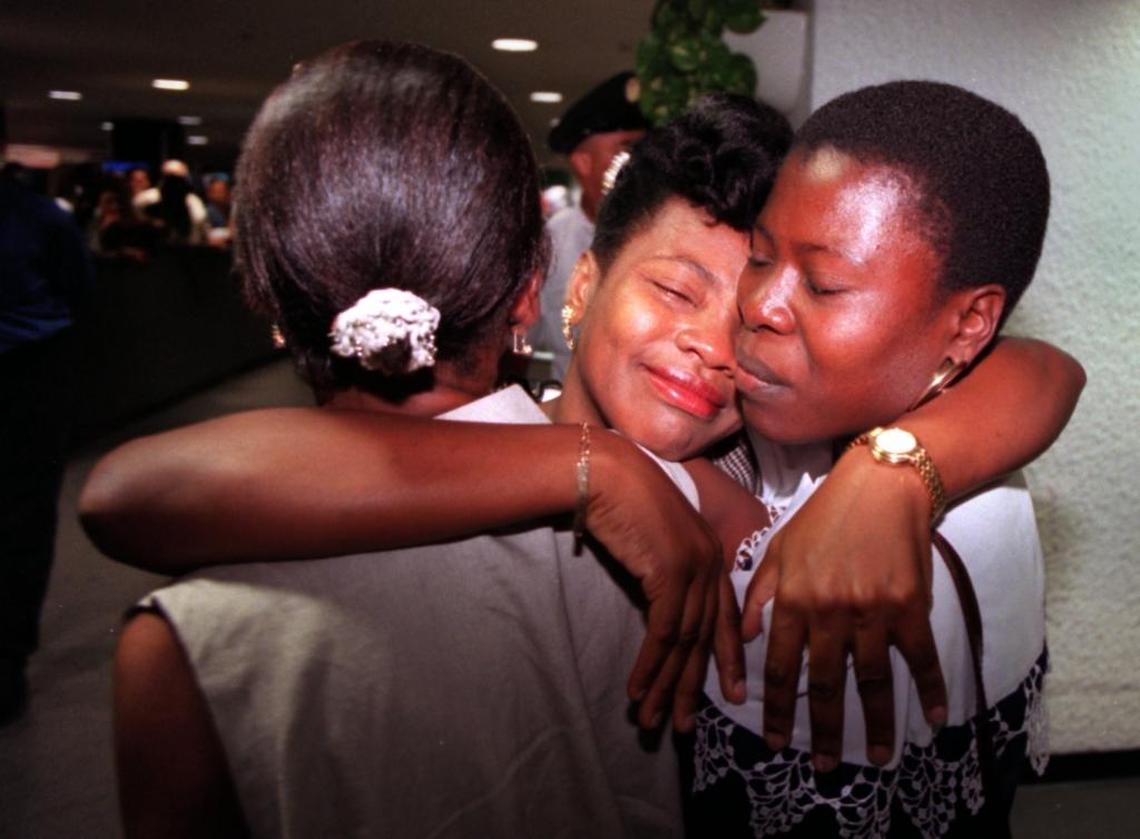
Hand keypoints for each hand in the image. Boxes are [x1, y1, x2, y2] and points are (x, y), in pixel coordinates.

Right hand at [587, 432, 724, 732]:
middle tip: (684, 725)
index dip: (726, 658)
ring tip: (653, 720)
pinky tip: (636, 690)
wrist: (606, 473)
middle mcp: (710, 562)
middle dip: (692, 686)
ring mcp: (694, 568)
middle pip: (705, 637)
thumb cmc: (621, 499)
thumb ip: (667, 571)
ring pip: (684, 642)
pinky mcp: (671, 574)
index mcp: (710, 553)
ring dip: (665, 686)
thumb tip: (663, 611)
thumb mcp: (654, 539)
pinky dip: (649, 666)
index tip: (731, 693)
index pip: (725, 615)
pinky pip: (662, 633)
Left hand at [740, 450, 947, 769]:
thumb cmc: (824, 516)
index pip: (778, 667)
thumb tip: (741, 639)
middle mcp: (829, 610)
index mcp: (792, 599)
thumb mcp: (777, 549)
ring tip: (876, 757)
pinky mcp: (909, 605)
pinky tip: (932, 718)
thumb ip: (757, 595)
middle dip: (821, 730)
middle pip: (824, 684)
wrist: (880, 485)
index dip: (777, 709)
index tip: (776, 741)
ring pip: (872, 680)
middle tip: (822, 767)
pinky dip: (928, 689)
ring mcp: (871, 610)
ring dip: (876, 724)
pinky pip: (920, 657)